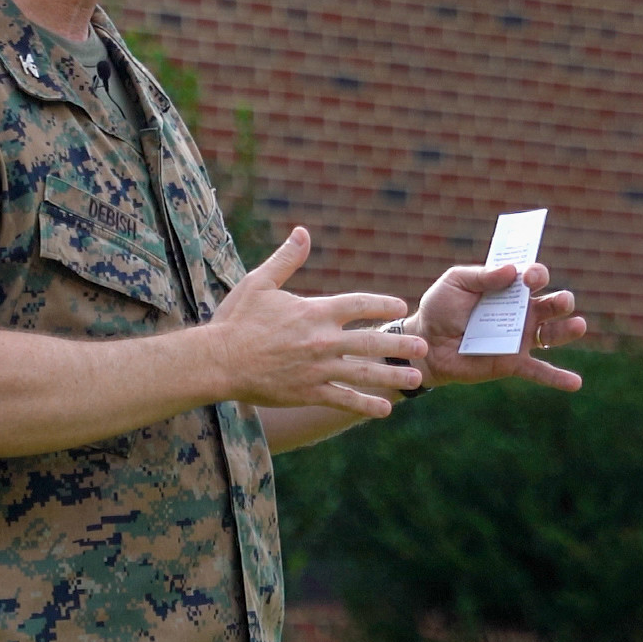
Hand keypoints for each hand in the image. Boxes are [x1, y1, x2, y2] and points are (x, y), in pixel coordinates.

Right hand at [207, 227, 424, 415]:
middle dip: (399, 344)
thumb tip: (302, 232)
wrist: (219, 360)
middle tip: (423, 347)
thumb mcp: (260, 282)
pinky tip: (385, 409)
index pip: (358, 304)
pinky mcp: (308, 392)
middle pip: (371, 341)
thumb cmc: (237, 320)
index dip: (381, 304)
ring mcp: (318, 369)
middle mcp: (322, 340)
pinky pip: (343, 400)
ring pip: (364, 373)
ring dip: (392, 375)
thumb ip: (286, 259)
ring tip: (415, 378)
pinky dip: (364, 405)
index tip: (399, 306)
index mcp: (315, 311)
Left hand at [408, 260, 586, 391]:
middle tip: (560, 301)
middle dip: (561, 300)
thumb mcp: (456, 282)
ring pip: (553, 334)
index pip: (534, 277)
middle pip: (552, 304)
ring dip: (569, 330)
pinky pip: (539, 371)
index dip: (537, 274)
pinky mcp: (512, 363)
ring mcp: (519, 339)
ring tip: (578, 326)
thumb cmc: (441, 308)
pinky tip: (575, 383)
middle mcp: (521, 312)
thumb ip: (482, 275)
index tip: (530, 277)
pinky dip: (558, 378)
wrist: (425, 344)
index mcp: (510, 288)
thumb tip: (511, 270)